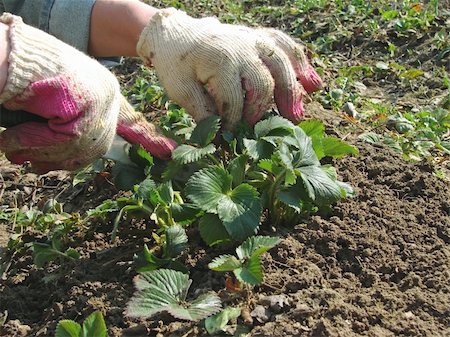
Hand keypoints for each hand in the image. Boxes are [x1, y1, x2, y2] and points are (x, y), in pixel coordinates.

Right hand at [0, 13, 175, 172]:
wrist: (6, 57)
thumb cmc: (26, 82)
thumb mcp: (55, 111)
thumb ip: (70, 134)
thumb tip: (70, 163)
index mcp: (106, 93)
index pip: (132, 122)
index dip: (149, 138)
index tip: (171, 154)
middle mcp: (109, 95)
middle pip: (97, 146)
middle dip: (61, 159)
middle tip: (34, 166)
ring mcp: (101, 98)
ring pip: (79, 145)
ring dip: (40, 150)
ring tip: (13, 147)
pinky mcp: (89, 102)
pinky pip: (63, 139)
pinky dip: (32, 141)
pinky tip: (10, 138)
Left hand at [137, 8, 321, 129]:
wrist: (177, 33)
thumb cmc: (176, 64)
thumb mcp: (180, 90)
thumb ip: (202, 112)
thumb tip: (220, 137)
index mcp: (220, 61)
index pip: (235, 100)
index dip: (234, 123)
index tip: (231, 137)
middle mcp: (242, 48)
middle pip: (264, 83)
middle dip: (264, 111)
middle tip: (266, 131)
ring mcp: (254, 39)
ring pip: (282, 63)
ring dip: (293, 90)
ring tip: (296, 115)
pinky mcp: (260, 37)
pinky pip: (286, 46)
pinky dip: (301, 64)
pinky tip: (313, 83)